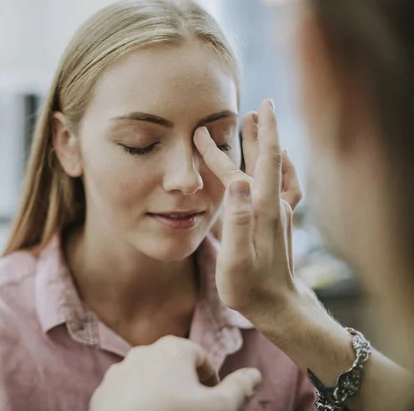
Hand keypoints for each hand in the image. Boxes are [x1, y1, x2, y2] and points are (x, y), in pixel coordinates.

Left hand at [89, 336, 261, 410]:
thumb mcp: (217, 408)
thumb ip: (238, 389)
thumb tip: (255, 374)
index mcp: (173, 348)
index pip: (201, 358)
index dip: (210, 381)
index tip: (212, 401)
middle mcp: (143, 351)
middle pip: (173, 367)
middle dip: (184, 386)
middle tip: (191, 409)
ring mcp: (120, 370)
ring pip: (148, 379)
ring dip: (159, 393)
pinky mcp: (103, 390)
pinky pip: (126, 393)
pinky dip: (137, 403)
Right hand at [195, 99, 299, 317]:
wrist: (278, 306)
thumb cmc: (249, 287)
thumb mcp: (236, 259)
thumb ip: (237, 219)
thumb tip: (238, 180)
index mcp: (261, 209)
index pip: (242, 168)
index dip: (221, 148)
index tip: (201, 131)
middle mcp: (274, 204)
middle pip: (267, 159)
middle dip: (257, 131)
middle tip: (251, 107)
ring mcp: (279, 211)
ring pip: (273, 167)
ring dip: (266, 142)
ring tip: (257, 121)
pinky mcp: (280, 220)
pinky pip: (284, 183)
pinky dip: (281, 164)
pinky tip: (280, 159)